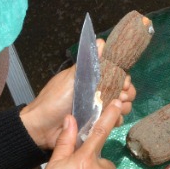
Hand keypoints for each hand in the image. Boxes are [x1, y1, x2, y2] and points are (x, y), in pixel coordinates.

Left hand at [19, 40, 135, 150]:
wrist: (43, 126)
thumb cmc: (54, 99)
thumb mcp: (71, 78)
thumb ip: (88, 62)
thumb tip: (101, 42)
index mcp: (93, 80)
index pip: (118, 76)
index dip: (124, 79)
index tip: (123, 82)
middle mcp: (99, 94)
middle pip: (124, 92)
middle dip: (126, 93)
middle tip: (120, 96)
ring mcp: (99, 110)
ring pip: (122, 107)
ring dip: (122, 107)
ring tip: (112, 107)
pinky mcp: (98, 125)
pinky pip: (114, 122)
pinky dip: (116, 120)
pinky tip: (111, 120)